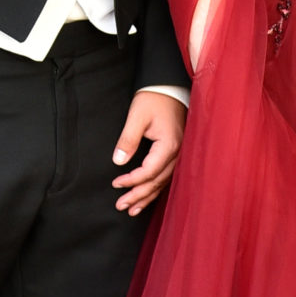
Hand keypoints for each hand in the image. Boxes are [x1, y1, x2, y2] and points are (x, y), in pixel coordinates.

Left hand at [113, 91, 186, 215]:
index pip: (149, 172)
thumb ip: (128, 140)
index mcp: (169, 145)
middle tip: (121, 206)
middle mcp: (178, 153)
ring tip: (132, 210)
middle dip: (138, 195)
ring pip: (163, 182)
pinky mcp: (176, 152)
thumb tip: (118, 162)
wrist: (169, 87)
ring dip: (147, 196)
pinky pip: (167, 176)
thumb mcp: (137, 117)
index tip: (116, 184)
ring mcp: (179, 154)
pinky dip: (156, 188)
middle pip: (157, 182)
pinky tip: (147, 197)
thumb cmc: (154, 99)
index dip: (132, 181)